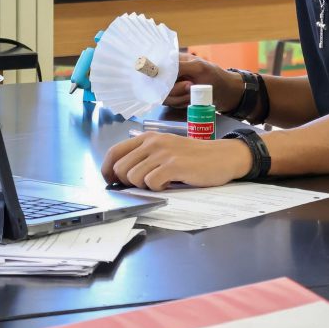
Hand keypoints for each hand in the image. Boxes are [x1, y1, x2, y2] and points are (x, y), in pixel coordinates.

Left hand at [101, 132, 252, 190]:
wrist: (222, 156)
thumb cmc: (193, 157)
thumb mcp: (165, 149)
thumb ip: (144, 156)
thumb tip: (119, 174)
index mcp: (147, 138)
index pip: (113, 152)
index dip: (106, 171)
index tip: (112, 183)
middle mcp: (152, 142)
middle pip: (119, 168)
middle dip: (127, 182)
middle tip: (145, 185)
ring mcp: (162, 153)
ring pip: (133, 177)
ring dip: (143, 187)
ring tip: (160, 183)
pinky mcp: (173, 165)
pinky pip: (151, 183)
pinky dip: (157, 189)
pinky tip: (169, 185)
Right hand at [165, 53, 243, 110]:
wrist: (226, 93)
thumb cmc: (215, 76)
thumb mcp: (199, 67)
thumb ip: (181, 66)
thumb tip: (162, 70)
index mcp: (174, 60)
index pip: (156, 68)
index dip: (160, 77)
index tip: (169, 83)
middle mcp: (170, 73)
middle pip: (159, 85)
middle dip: (175, 91)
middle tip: (190, 88)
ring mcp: (172, 86)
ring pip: (165, 96)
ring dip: (180, 99)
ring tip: (193, 95)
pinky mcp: (176, 97)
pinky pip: (171, 103)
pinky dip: (182, 104)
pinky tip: (191, 100)